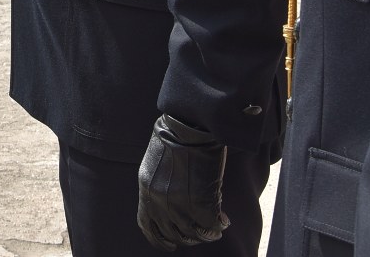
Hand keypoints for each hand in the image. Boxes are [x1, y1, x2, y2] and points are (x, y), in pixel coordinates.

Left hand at [137, 114, 228, 250]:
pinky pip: (210, 224)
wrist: (191, 124)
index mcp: (146, 188)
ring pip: (192, 233)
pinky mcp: (200, 202)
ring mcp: (179, 203)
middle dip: (187, 237)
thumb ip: (161, 184)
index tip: (169, 244)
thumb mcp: (158, 161)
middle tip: (199, 235)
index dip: (158, 239)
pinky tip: (223, 221)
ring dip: (205, 234)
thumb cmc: (177, 135)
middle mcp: (159, 200)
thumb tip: (175, 202)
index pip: (147, 225)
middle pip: (171, 233)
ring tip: (214, 230)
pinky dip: (218, 225)